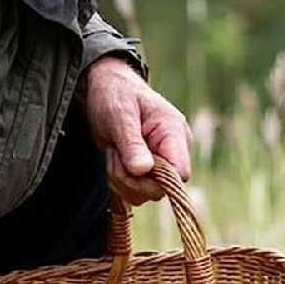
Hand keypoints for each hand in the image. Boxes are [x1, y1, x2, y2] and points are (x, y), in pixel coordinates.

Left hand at [81, 56, 191, 206]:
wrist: (105, 89)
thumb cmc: (115, 94)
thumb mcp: (120, 115)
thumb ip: (132, 143)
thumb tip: (143, 170)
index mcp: (174, 133)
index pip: (180, 173)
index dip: (156, 179)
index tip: (132, 166)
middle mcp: (173, 151)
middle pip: (160, 189)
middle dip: (130, 179)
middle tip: (114, 155)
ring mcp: (160, 163)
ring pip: (145, 194)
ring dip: (121, 179)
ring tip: (114, 152)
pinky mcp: (147, 171)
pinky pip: (135, 192)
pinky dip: (119, 181)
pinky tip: (115, 158)